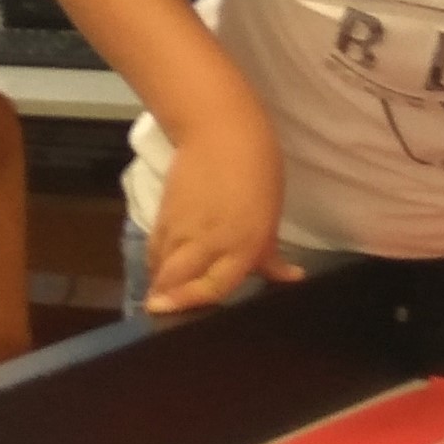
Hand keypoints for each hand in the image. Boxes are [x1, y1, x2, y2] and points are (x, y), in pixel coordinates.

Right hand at [147, 130, 300, 312]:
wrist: (219, 130)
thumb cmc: (257, 170)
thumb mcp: (270, 215)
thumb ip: (270, 254)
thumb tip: (290, 278)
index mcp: (241, 244)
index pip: (213, 287)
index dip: (193, 303)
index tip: (176, 313)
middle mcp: (208, 241)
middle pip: (175, 282)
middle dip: (166, 301)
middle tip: (162, 312)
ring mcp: (181, 228)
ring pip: (160, 267)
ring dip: (159, 284)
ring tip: (160, 297)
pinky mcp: (162, 214)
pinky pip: (154, 247)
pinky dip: (155, 262)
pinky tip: (160, 268)